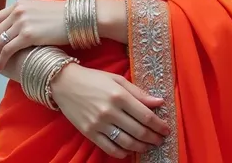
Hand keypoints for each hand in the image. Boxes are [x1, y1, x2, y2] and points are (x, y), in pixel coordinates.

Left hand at [0, 0, 66, 72]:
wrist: (79, 16)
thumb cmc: (65, 16)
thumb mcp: (41, 11)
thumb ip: (28, 17)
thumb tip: (22, 30)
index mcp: (20, 4)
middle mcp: (18, 10)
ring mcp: (22, 22)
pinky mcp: (28, 34)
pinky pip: (7, 50)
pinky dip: (1, 60)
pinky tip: (1, 68)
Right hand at [51, 64, 169, 158]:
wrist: (65, 83)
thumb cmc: (94, 78)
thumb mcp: (117, 79)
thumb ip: (138, 92)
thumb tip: (159, 102)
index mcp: (119, 95)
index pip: (145, 115)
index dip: (158, 125)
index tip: (166, 128)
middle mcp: (110, 111)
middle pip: (138, 131)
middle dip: (153, 138)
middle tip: (161, 139)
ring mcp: (99, 124)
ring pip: (126, 142)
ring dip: (141, 147)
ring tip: (149, 146)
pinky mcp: (89, 133)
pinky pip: (109, 148)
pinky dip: (122, 152)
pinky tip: (130, 150)